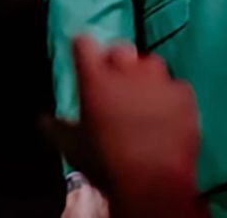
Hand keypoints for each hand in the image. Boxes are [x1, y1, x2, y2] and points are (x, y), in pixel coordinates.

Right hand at [66, 36, 200, 215]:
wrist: (153, 181)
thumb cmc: (106, 164)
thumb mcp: (73, 148)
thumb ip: (57, 129)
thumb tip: (42, 119)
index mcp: (96, 81)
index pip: (84, 44)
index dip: (83, 47)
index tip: (83, 51)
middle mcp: (129, 71)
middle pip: (120, 49)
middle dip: (115, 61)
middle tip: (113, 81)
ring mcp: (160, 79)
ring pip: (150, 64)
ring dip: (143, 76)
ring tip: (141, 98)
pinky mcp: (184, 91)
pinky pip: (173, 85)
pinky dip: (167, 95)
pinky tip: (164, 113)